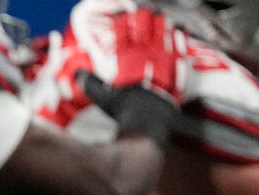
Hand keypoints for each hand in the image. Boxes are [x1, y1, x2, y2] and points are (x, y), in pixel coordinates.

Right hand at [71, 2, 188, 105]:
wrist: (150, 119)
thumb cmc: (126, 110)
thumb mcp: (103, 98)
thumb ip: (90, 83)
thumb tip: (78, 75)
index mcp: (126, 57)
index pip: (122, 30)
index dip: (120, 19)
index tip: (119, 13)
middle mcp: (144, 53)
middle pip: (145, 23)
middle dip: (142, 15)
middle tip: (141, 12)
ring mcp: (162, 57)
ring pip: (163, 29)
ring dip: (160, 20)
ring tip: (158, 15)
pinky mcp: (176, 65)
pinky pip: (180, 43)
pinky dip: (180, 35)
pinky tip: (180, 29)